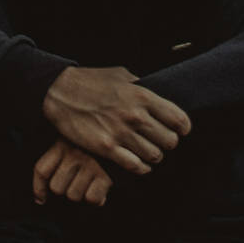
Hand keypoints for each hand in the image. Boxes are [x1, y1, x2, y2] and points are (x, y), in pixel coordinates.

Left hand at [32, 138, 111, 205]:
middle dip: (66, 189)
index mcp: (63, 143)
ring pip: (73, 195)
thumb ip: (60, 157)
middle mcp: (74, 153)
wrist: (127, 130)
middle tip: (78, 181)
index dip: (38, 188)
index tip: (41, 199)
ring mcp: (89, 164)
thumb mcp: (76, 137)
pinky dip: (97, 197)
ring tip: (91, 181)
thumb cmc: (99, 137)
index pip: (42, 170)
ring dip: (82, 194)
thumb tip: (41, 198)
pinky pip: (92, 198)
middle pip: (57, 187)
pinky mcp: (106, 174)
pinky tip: (101, 187)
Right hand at [42, 65, 190, 175]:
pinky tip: (138, 164)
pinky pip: (135, 166)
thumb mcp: (120, 74)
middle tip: (161, 142)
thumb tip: (156, 91)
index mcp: (142, 96)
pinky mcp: (106, 148)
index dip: (183, 128)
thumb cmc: (90, 81)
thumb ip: (141, 85)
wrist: (60, 92)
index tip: (180, 130)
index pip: (178, 119)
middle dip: (168, 143)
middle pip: (170, 141)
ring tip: (148, 152)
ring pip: (154, 156)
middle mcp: (135, 116)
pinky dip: (141, 168)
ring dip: (154, 156)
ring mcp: (121, 134)